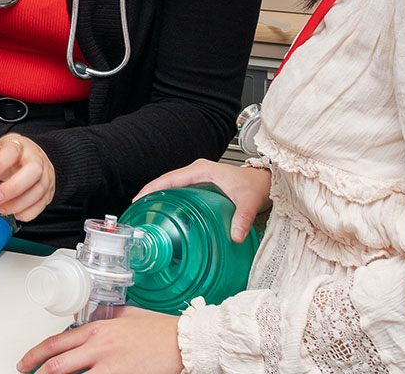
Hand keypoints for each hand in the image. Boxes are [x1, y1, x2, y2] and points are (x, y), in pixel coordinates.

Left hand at [0, 133, 53, 221]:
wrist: (31, 157)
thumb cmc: (9, 155)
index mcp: (17, 146)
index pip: (11, 152)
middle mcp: (34, 158)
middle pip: (32, 170)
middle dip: (13, 187)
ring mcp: (44, 174)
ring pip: (39, 188)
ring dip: (19, 202)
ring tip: (2, 208)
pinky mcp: (48, 190)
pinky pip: (43, 202)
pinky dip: (30, 211)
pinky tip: (17, 213)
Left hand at [18, 308, 181, 373]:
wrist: (183, 340)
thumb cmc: (159, 329)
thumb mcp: (125, 315)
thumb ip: (104, 316)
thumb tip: (87, 319)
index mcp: (96, 328)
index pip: (55, 343)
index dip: (35, 355)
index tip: (25, 363)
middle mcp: (98, 346)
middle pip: (57, 364)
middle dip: (37, 372)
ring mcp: (109, 364)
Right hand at [135, 158, 271, 242]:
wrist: (266, 181)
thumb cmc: (257, 186)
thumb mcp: (249, 202)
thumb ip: (242, 218)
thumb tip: (235, 236)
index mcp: (202, 170)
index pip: (170, 178)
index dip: (153, 188)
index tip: (139, 198)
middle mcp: (198, 171)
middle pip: (167, 180)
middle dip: (150, 192)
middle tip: (138, 208)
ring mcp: (199, 176)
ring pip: (172, 184)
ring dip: (159, 194)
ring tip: (147, 209)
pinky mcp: (202, 183)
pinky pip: (180, 188)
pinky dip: (170, 196)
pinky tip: (167, 208)